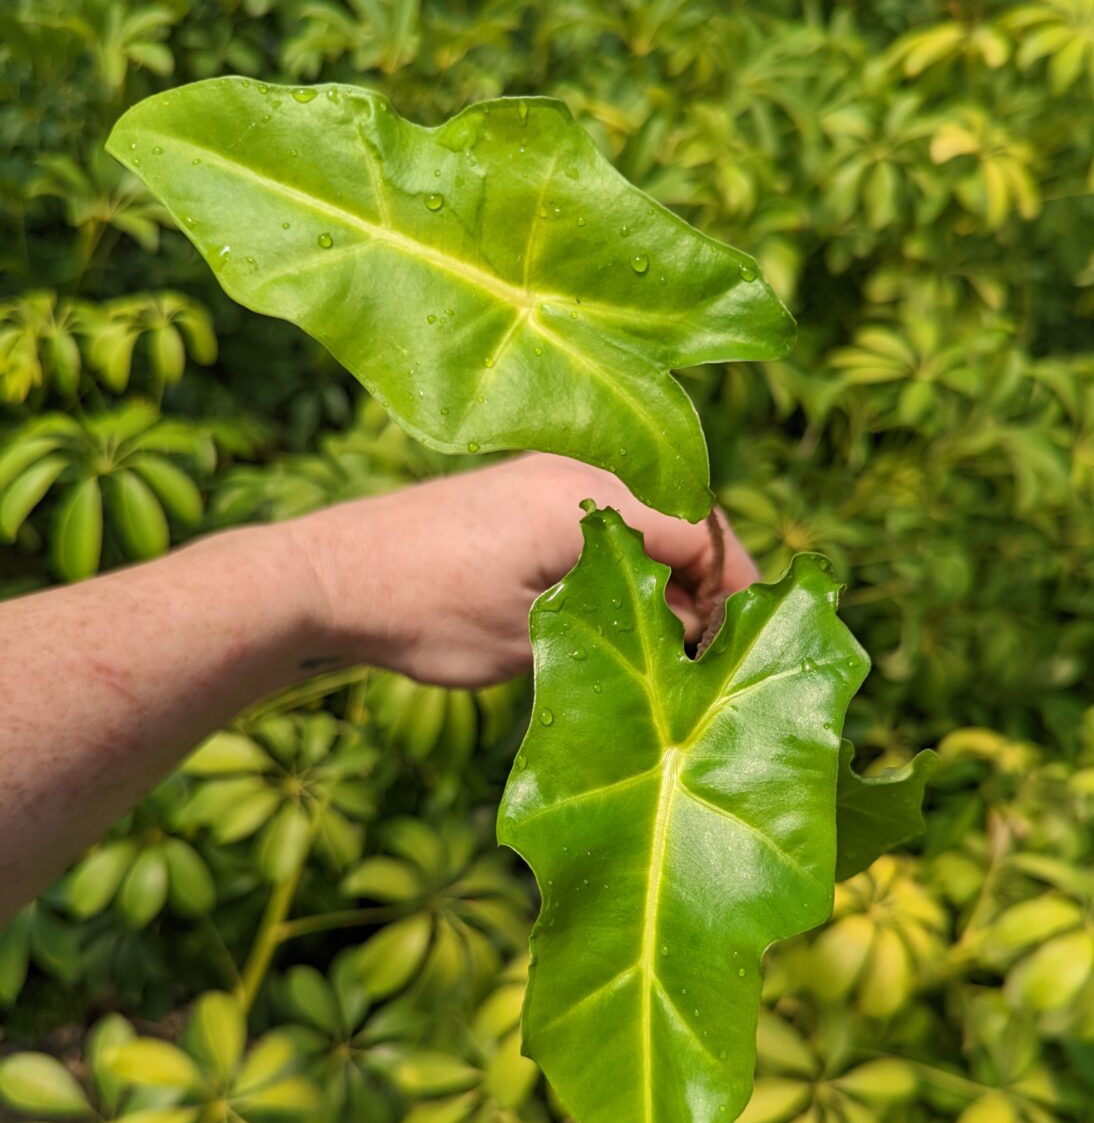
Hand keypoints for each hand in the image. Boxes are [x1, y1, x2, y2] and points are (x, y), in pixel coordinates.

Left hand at [289, 454, 759, 686]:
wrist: (325, 577)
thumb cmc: (427, 613)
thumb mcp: (537, 641)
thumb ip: (623, 633)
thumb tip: (684, 636)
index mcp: (591, 500)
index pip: (699, 533)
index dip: (732, 588)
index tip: (740, 641)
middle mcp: (576, 472)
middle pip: (675, 519)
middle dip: (702, 582)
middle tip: (707, 650)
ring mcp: (543, 477)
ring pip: (635, 522)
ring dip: (657, 575)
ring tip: (663, 644)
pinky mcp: (516, 494)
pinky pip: (595, 521)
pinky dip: (617, 564)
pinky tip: (611, 615)